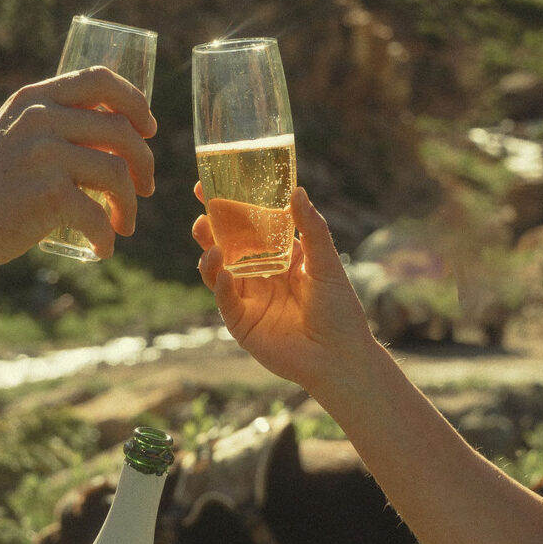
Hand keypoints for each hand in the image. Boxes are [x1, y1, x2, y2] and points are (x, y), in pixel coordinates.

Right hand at [0, 66, 155, 270]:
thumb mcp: (13, 135)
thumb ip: (51, 124)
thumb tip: (117, 130)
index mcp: (34, 99)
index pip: (99, 79)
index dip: (134, 101)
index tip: (148, 128)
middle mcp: (40, 120)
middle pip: (121, 131)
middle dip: (144, 163)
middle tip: (146, 188)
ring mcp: (44, 155)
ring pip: (117, 174)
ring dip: (129, 206)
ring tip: (124, 225)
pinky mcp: (48, 194)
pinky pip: (98, 215)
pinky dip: (107, 236)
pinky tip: (104, 248)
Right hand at [194, 184, 376, 390]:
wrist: (339, 357)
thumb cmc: (339, 310)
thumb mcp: (326, 263)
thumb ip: (311, 229)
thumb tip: (296, 191)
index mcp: (281, 257)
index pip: (251, 227)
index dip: (232, 208)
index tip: (212, 186)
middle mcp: (261, 276)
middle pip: (228, 246)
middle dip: (212, 229)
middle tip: (203, 212)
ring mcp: (249, 299)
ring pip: (219, 271)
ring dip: (210, 254)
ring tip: (210, 242)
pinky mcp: (241, 323)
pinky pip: (225, 300)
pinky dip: (220, 284)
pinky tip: (224, 272)